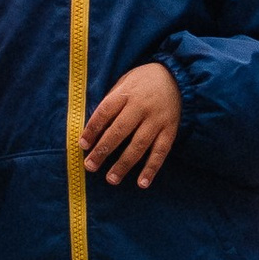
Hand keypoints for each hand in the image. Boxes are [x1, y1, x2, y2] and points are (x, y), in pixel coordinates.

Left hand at [83, 61, 182, 189]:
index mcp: (126, 93)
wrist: (175, 76)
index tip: (82, 145)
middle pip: (119, 131)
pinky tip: (142, 183)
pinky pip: (160, 152)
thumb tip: (93, 129)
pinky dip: (151, 168)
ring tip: (111, 179)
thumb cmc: (142, 82)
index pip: (105, 112)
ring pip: (138, 145)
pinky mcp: (170, 130)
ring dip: (124, 164)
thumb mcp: (123, 83)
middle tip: (90, 166)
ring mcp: (156, 120)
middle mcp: (141, 107)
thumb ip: (111, 102)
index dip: (92, 129)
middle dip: (103, 151)